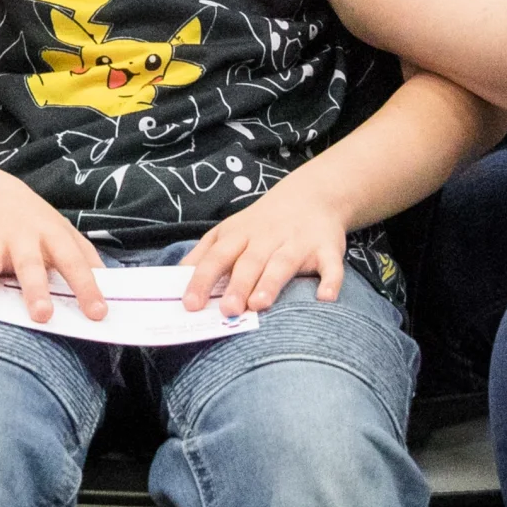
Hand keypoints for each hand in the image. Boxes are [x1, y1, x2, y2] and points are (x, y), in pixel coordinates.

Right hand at [0, 172, 106, 323]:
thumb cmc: (29, 218)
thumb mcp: (60, 228)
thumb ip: (84, 255)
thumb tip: (112, 285)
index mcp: (49, 234)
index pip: (73, 261)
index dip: (87, 287)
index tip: (98, 313)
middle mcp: (20, 237)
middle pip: (28, 264)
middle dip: (34, 289)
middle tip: (42, 316)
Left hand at [181, 179, 350, 313]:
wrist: (312, 196)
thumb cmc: (262, 224)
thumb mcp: (228, 231)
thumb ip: (204, 255)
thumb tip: (175, 279)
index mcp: (239, 235)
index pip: (216, 257)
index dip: (202, 279)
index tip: (190, 304)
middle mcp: (267, 238)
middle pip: (249, 262)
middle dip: (237, 285)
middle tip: (227, 310)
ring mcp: (298, 243)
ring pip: (283, 264)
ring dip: (271, 283)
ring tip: (259, 305)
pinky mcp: (327, 249)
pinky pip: (330, 266)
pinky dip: (330, 281)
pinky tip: (325, 298)